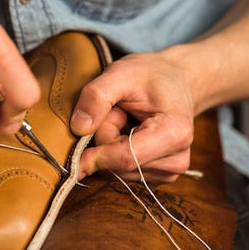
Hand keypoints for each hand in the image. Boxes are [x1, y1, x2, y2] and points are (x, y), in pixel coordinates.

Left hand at [70, 52, 195, 183]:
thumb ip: (97, 96)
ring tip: (126, 118)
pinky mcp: (158, 176)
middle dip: (105, 138)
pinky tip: (129, 132)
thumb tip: (78, 128)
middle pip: (118, 165)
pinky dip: (116, 153)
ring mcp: (169, 171)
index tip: (72, 156)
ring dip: (110, 145)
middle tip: (116, 110)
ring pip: (116, 170)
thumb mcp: (120, 73)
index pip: (126, 158)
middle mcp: (176, 159)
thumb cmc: (150, 75)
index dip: (96, 157)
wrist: (177, 80)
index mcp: (174, 133)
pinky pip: (122, 172)